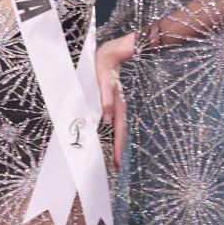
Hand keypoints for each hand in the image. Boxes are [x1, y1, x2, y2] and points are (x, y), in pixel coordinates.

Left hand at [95, 36, 130, 173]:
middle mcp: (118, 110)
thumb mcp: (103, 84)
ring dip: (116, 146)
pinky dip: (113, 135)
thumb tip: (107, 120)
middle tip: (116, 169)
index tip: (117, 165)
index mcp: (117, 107)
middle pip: (120, 136)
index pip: (119, 133)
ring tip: (114, 160)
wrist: (109, 55)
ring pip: (118, 131)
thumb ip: (105, 101)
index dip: (118, 150)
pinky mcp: (112, 105)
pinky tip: (109, 139)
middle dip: (118, 153)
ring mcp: (116, 108)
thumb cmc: (103, 70)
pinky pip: (114, 124)